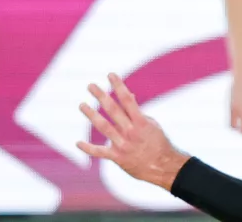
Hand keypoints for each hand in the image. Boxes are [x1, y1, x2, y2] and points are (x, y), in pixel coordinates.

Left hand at [76, 73, 186, 190]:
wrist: (163, 167)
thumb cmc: (158, 143)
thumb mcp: (151, 125)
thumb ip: (138, 112)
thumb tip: (129, 96)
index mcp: (141, 122)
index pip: (127, 100)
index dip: (119, 86)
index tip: (110, 75)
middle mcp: (130, 131)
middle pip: (113, 110)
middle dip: (101, 96)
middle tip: (90, 86)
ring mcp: (123, 145)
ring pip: (104, 127)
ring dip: (92, 115)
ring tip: (82, 105)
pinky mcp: (118, 157)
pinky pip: (100, 152)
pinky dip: (88, 148)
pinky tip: (78, 143)